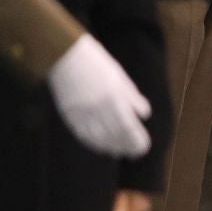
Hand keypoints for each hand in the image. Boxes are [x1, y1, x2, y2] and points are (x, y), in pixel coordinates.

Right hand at [47, 33, 152, 157]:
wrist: (66, 57)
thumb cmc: (97, 64)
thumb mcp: (120, 77)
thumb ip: (132, 97)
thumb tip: (144, 114)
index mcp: (115, 98)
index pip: (128, 126)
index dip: (136, 140)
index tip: (143, 148)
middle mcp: (99, 109)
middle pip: (114, 135)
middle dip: (126, 146)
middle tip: (134, 154)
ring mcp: (82, 113)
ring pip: (98, 138)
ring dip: (110, 147)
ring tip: (119, 152)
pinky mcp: (69, 114)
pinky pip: (82, 134)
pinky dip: (92, 143)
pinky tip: (100, 146)